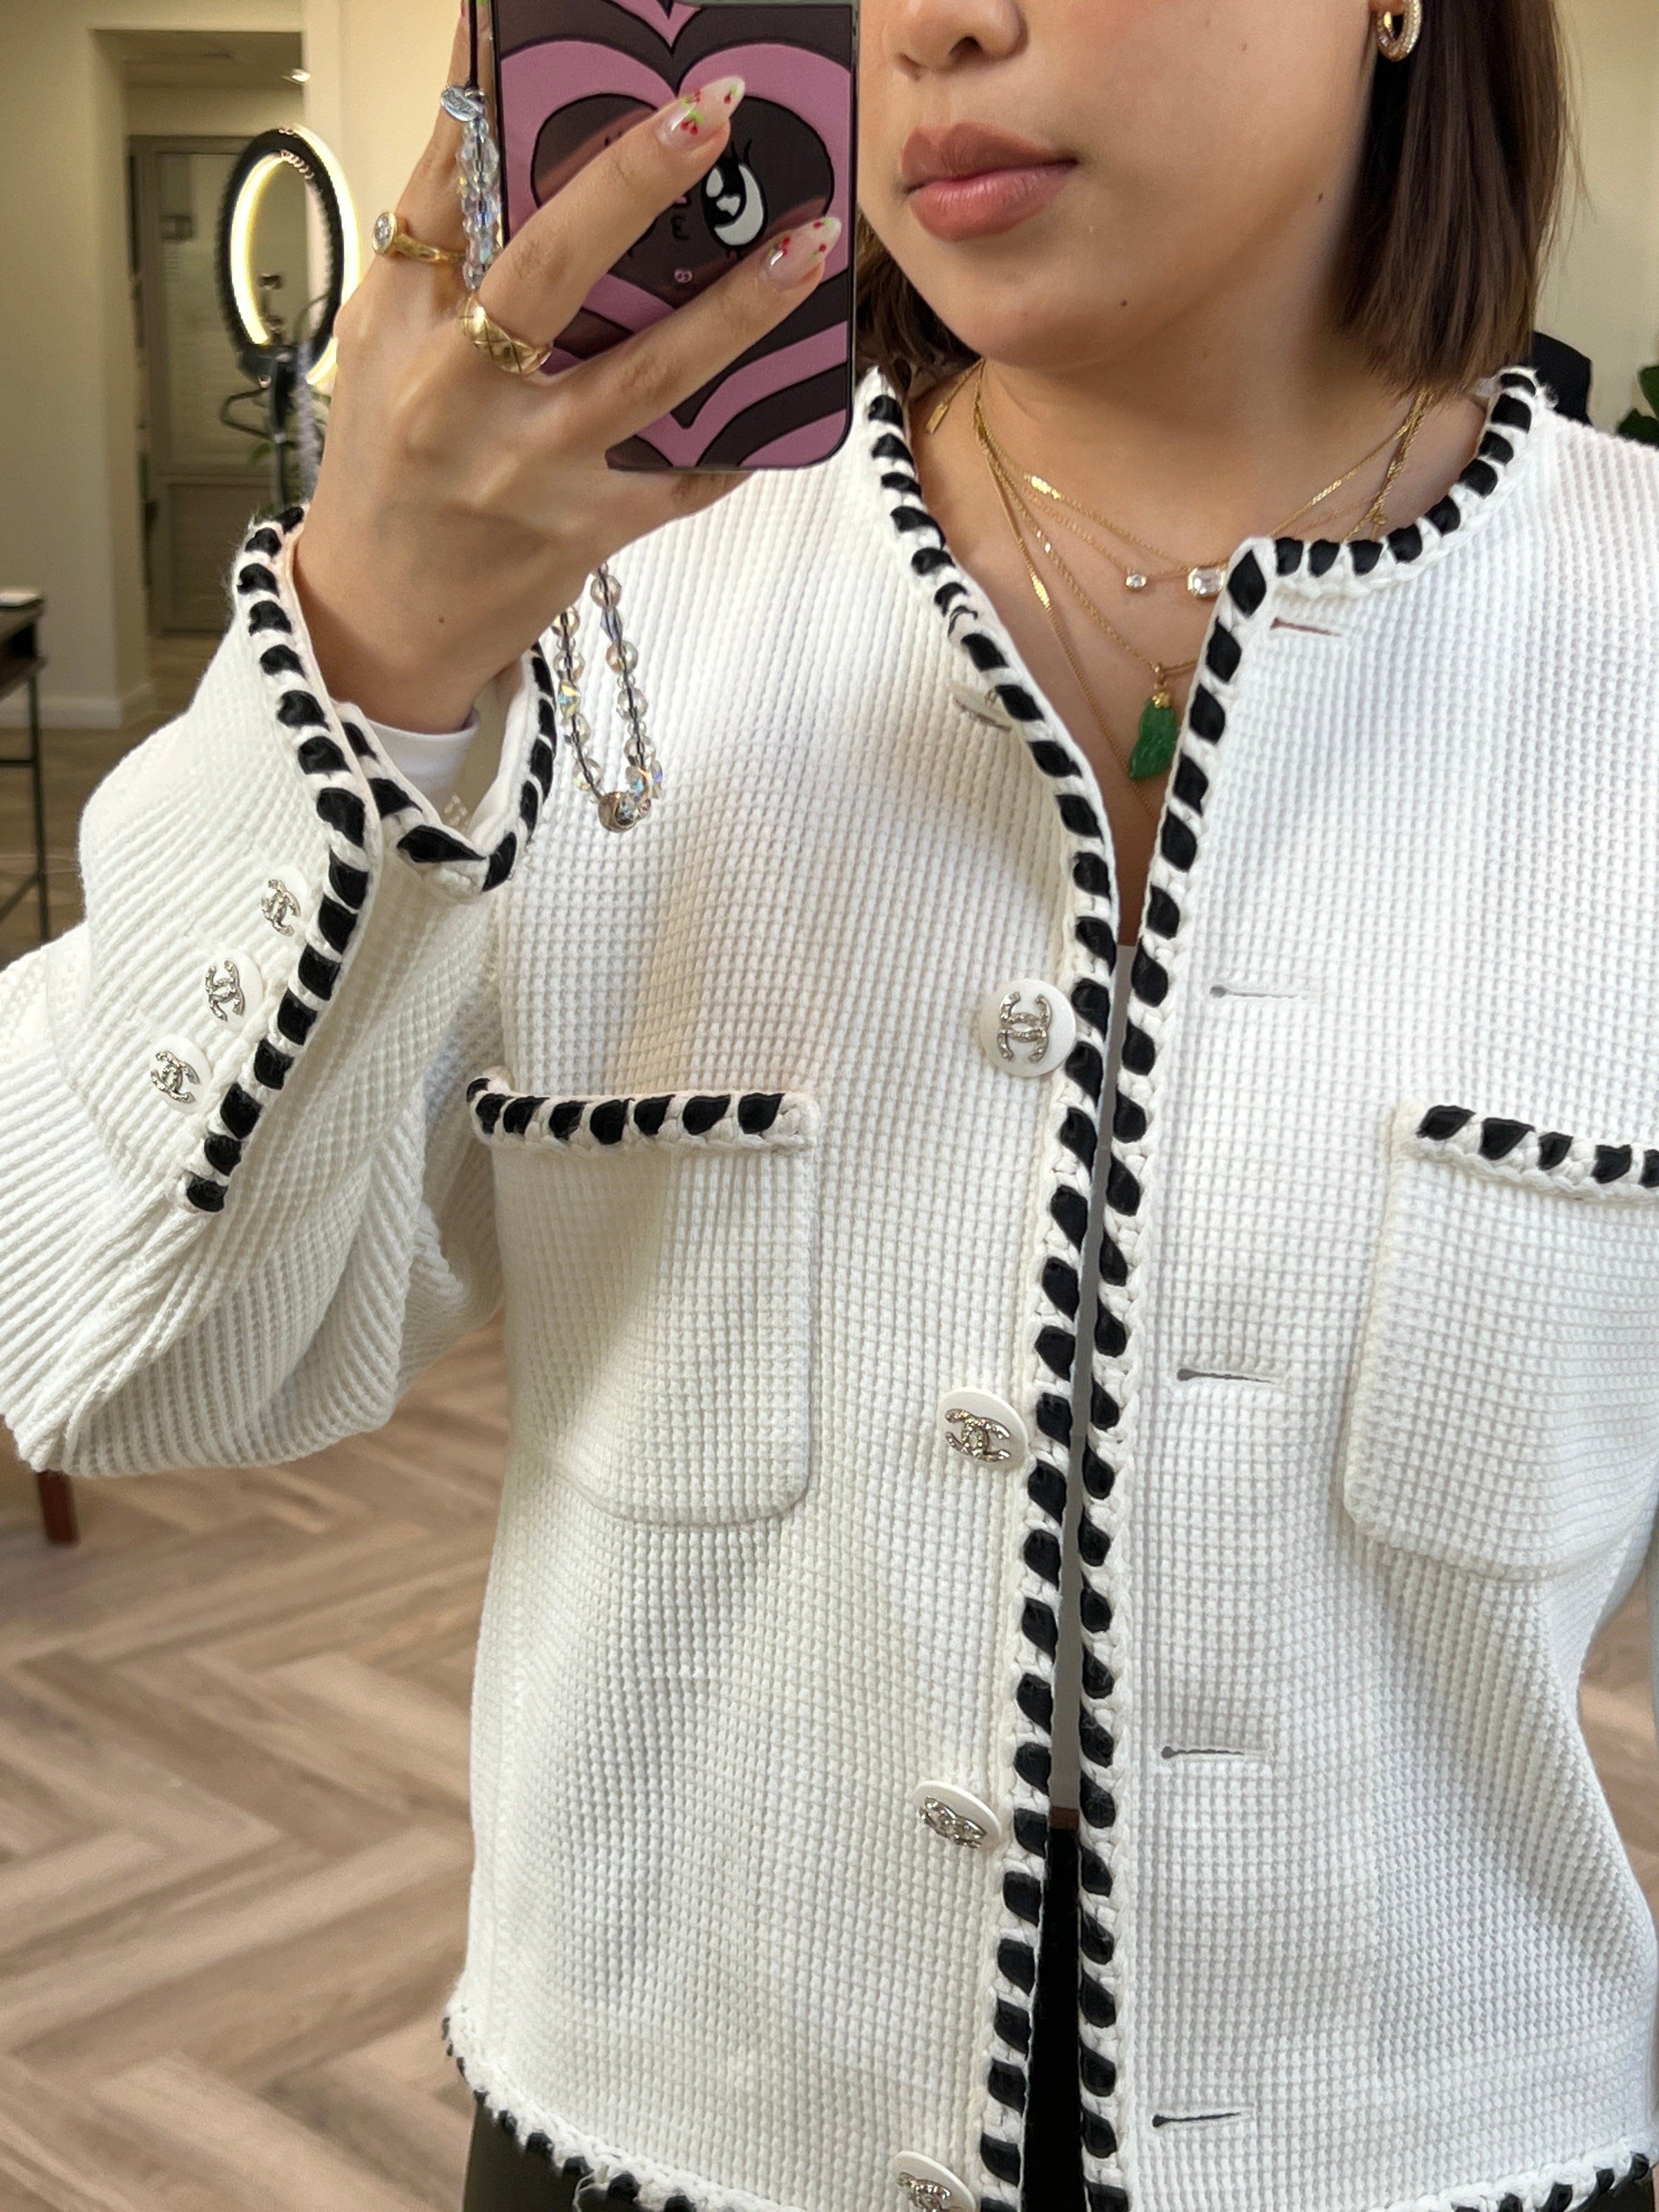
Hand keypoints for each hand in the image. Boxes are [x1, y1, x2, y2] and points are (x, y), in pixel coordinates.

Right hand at [292, 16, 838, 730]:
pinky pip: (685, 471)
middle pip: (548, 269)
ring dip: (737, 305)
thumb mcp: (382, 341)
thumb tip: (496, 114)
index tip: (545, 18)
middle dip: (632, 183)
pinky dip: (741, 426)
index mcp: (399, 325)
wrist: (383, 618)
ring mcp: (531, 468)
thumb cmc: (390, 464)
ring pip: (648, 375)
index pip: (444, 185)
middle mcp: (459, 393)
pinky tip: (795, 377)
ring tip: (805, 239)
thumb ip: (442, 239)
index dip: (496, 94)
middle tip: (709, 111)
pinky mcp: (590, 530)